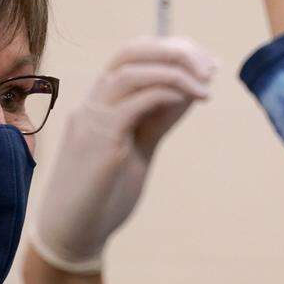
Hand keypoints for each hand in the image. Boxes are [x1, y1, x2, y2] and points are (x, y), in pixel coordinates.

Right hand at [30, 36, 216, 272]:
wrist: (74, 234)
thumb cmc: (104, 193)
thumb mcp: (139, 147)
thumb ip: (158, 118)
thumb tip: (189, 91)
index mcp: (100, 102)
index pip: (132, 54)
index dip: (171, 49)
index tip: (206, 62)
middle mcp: (92, 103)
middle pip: (130, 52)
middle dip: (174, 50)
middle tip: (210, 66)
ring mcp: (92, 120)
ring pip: (131, 71)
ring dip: (174, 70)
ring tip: (205, 85)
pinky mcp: (100, 141)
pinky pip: (134, 102)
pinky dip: (166, 94)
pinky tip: (191, 101)